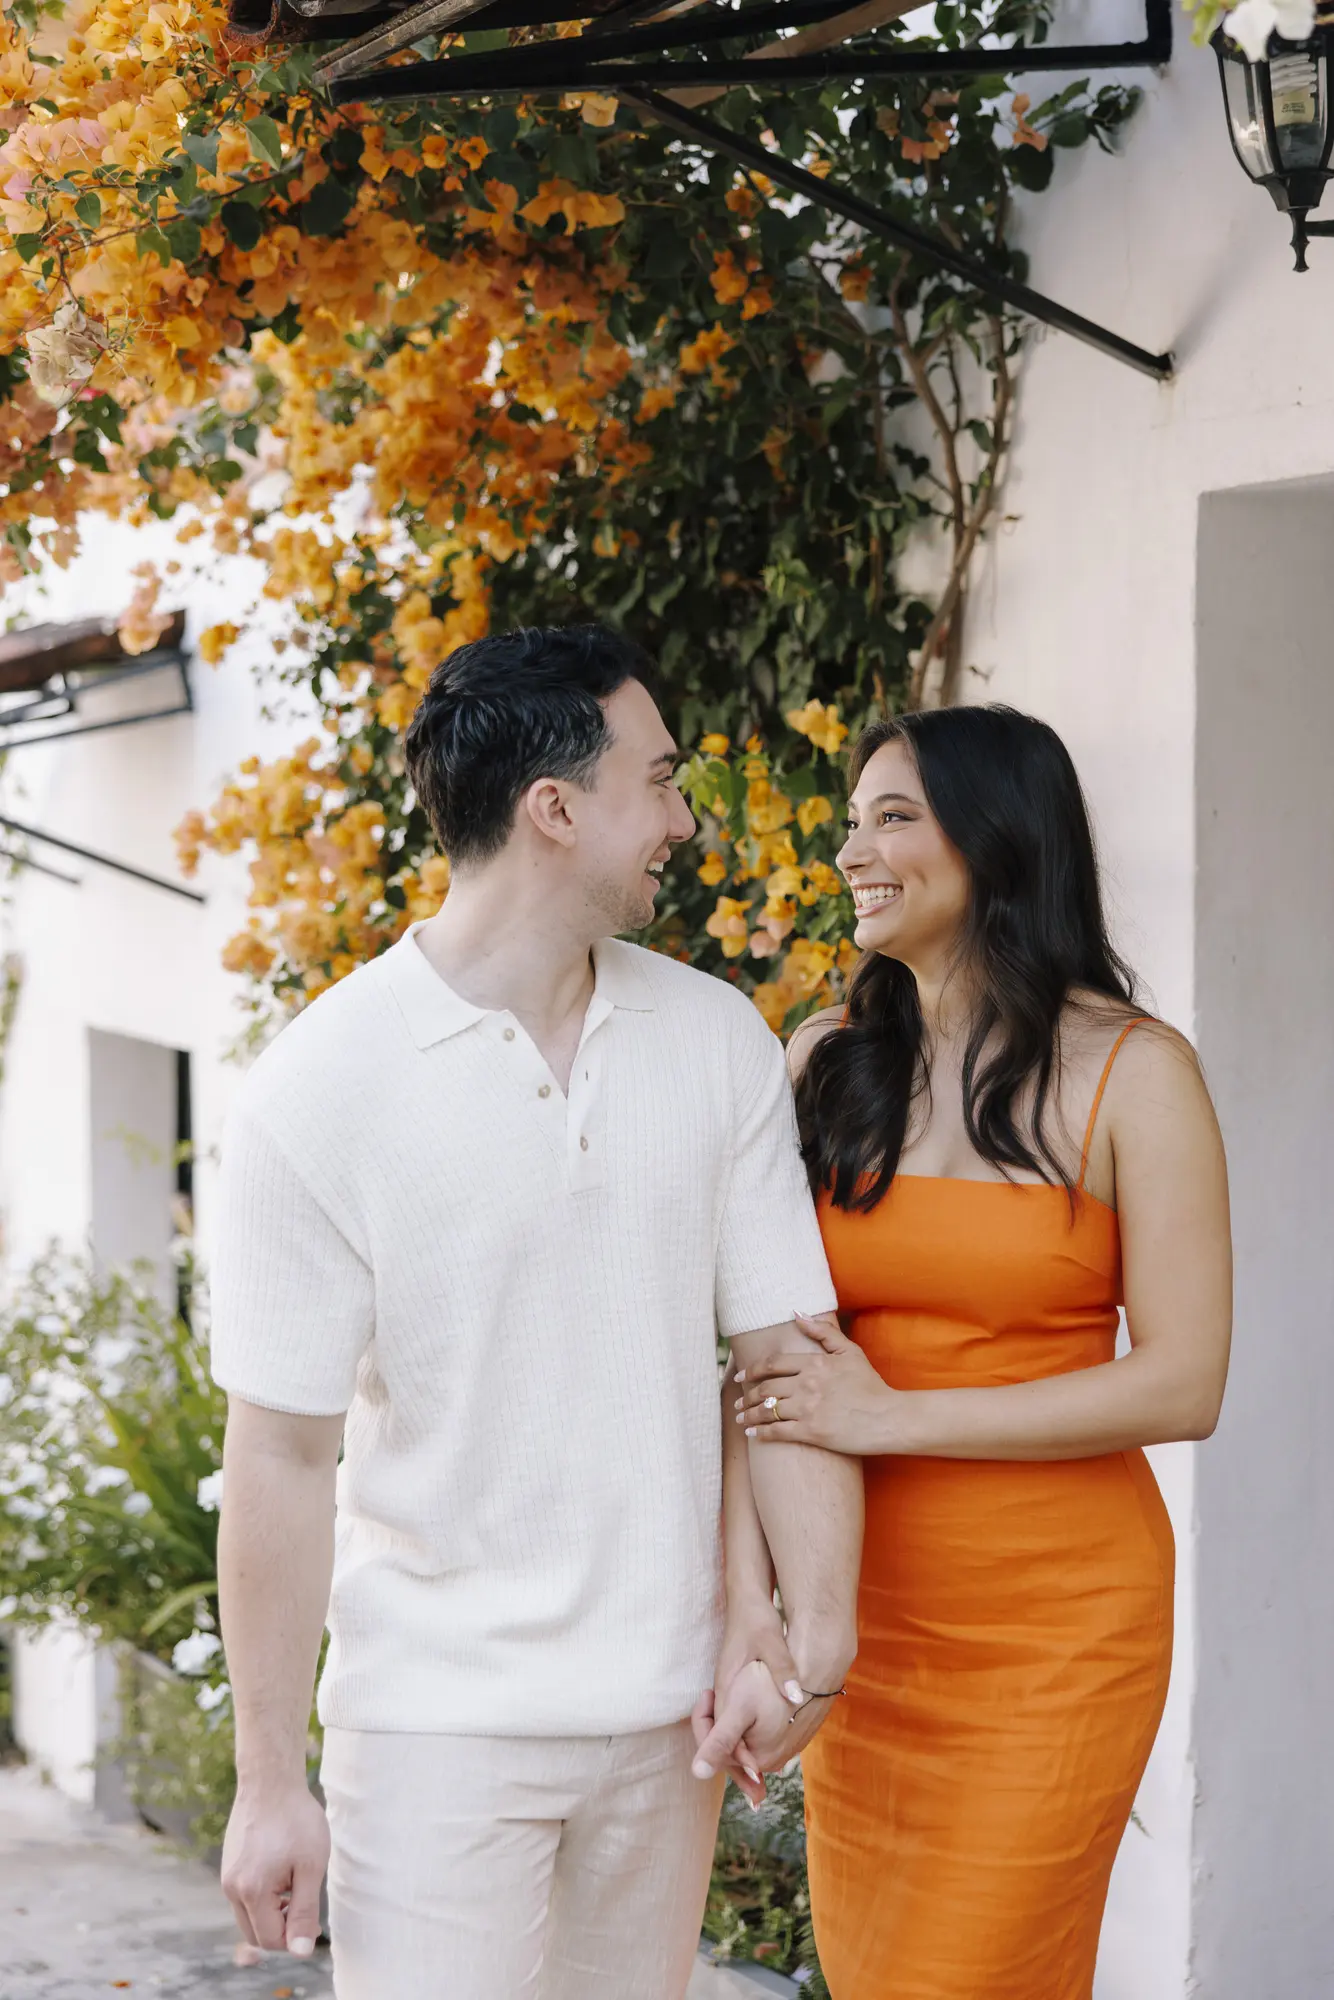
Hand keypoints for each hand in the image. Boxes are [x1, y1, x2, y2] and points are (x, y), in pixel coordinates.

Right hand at [221, 1780, 328, 1958]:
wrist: (270, 1780)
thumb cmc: (296, 1819)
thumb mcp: (310, 1867)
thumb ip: (304, 1912)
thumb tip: (300, 1952)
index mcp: (251, 1891)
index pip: (270, 1939)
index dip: (295, 1936)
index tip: (313, 1917)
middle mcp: (231, 1888)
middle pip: (255, 1933)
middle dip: (281, 1928)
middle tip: (304, 1901)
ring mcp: (226, 1876)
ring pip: (249, 1915)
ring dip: (272, 1912)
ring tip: (295, 1882)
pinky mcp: (228, 1864)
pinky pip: (244, 1896)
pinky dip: (263, 1896)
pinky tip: (282, 1870)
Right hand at [692, 1596, 808, 1803]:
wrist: (745, 1598)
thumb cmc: (756, 1620)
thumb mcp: (771, 1641)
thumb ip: (782, 1669)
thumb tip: (795, 1696)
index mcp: (728, 1686)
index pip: (720, 1731)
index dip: (733, 1759)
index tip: (752, 1783)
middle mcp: (723, 1692)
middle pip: (722, 1740)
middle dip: (737, 1769)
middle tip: (758, 1797)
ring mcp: (727, 1690)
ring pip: (727, 1733)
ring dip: (740, 1758)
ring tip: (760, 1785)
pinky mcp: (734, 1687)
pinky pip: (734, 1722)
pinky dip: (744, 1740)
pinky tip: (762, 1749)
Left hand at [692, 1659, 836, 1785]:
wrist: (813, 1665)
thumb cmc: (771, 1683)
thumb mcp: (739, 1708)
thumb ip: (720, 1742)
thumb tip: (698, 1774)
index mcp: (757, 1760)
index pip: (716, 1749)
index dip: (705, 1720)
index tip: (707, 1692)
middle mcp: (773, 1761)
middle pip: (732, 1746)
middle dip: (719, 1720)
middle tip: (718, 1690)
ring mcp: (786, 1749)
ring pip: (747, 1738)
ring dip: (734, 1719)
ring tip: (736, 1690)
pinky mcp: (794, 1734)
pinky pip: (764, 1732)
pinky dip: (752, 1718)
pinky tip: (753, 1695)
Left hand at [737, 1313, 897, 1454]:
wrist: (889, 1417)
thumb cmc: (870, 1384)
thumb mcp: (850, 1351)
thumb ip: (823, 1331)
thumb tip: (796, 1313)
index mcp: (814, 1363)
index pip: (772, 1364)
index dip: (751, 1370)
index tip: (740, 1377)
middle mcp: (807, 1384)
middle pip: (765, 1387)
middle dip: (746, 1395)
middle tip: (738, 1402)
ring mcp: (808, 1408)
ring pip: (767, 1409)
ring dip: (749, 1414)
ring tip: (741, 1418)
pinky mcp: (812, 1432)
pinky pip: (777, 1431)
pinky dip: (761, 1432)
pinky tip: (753, 1434)